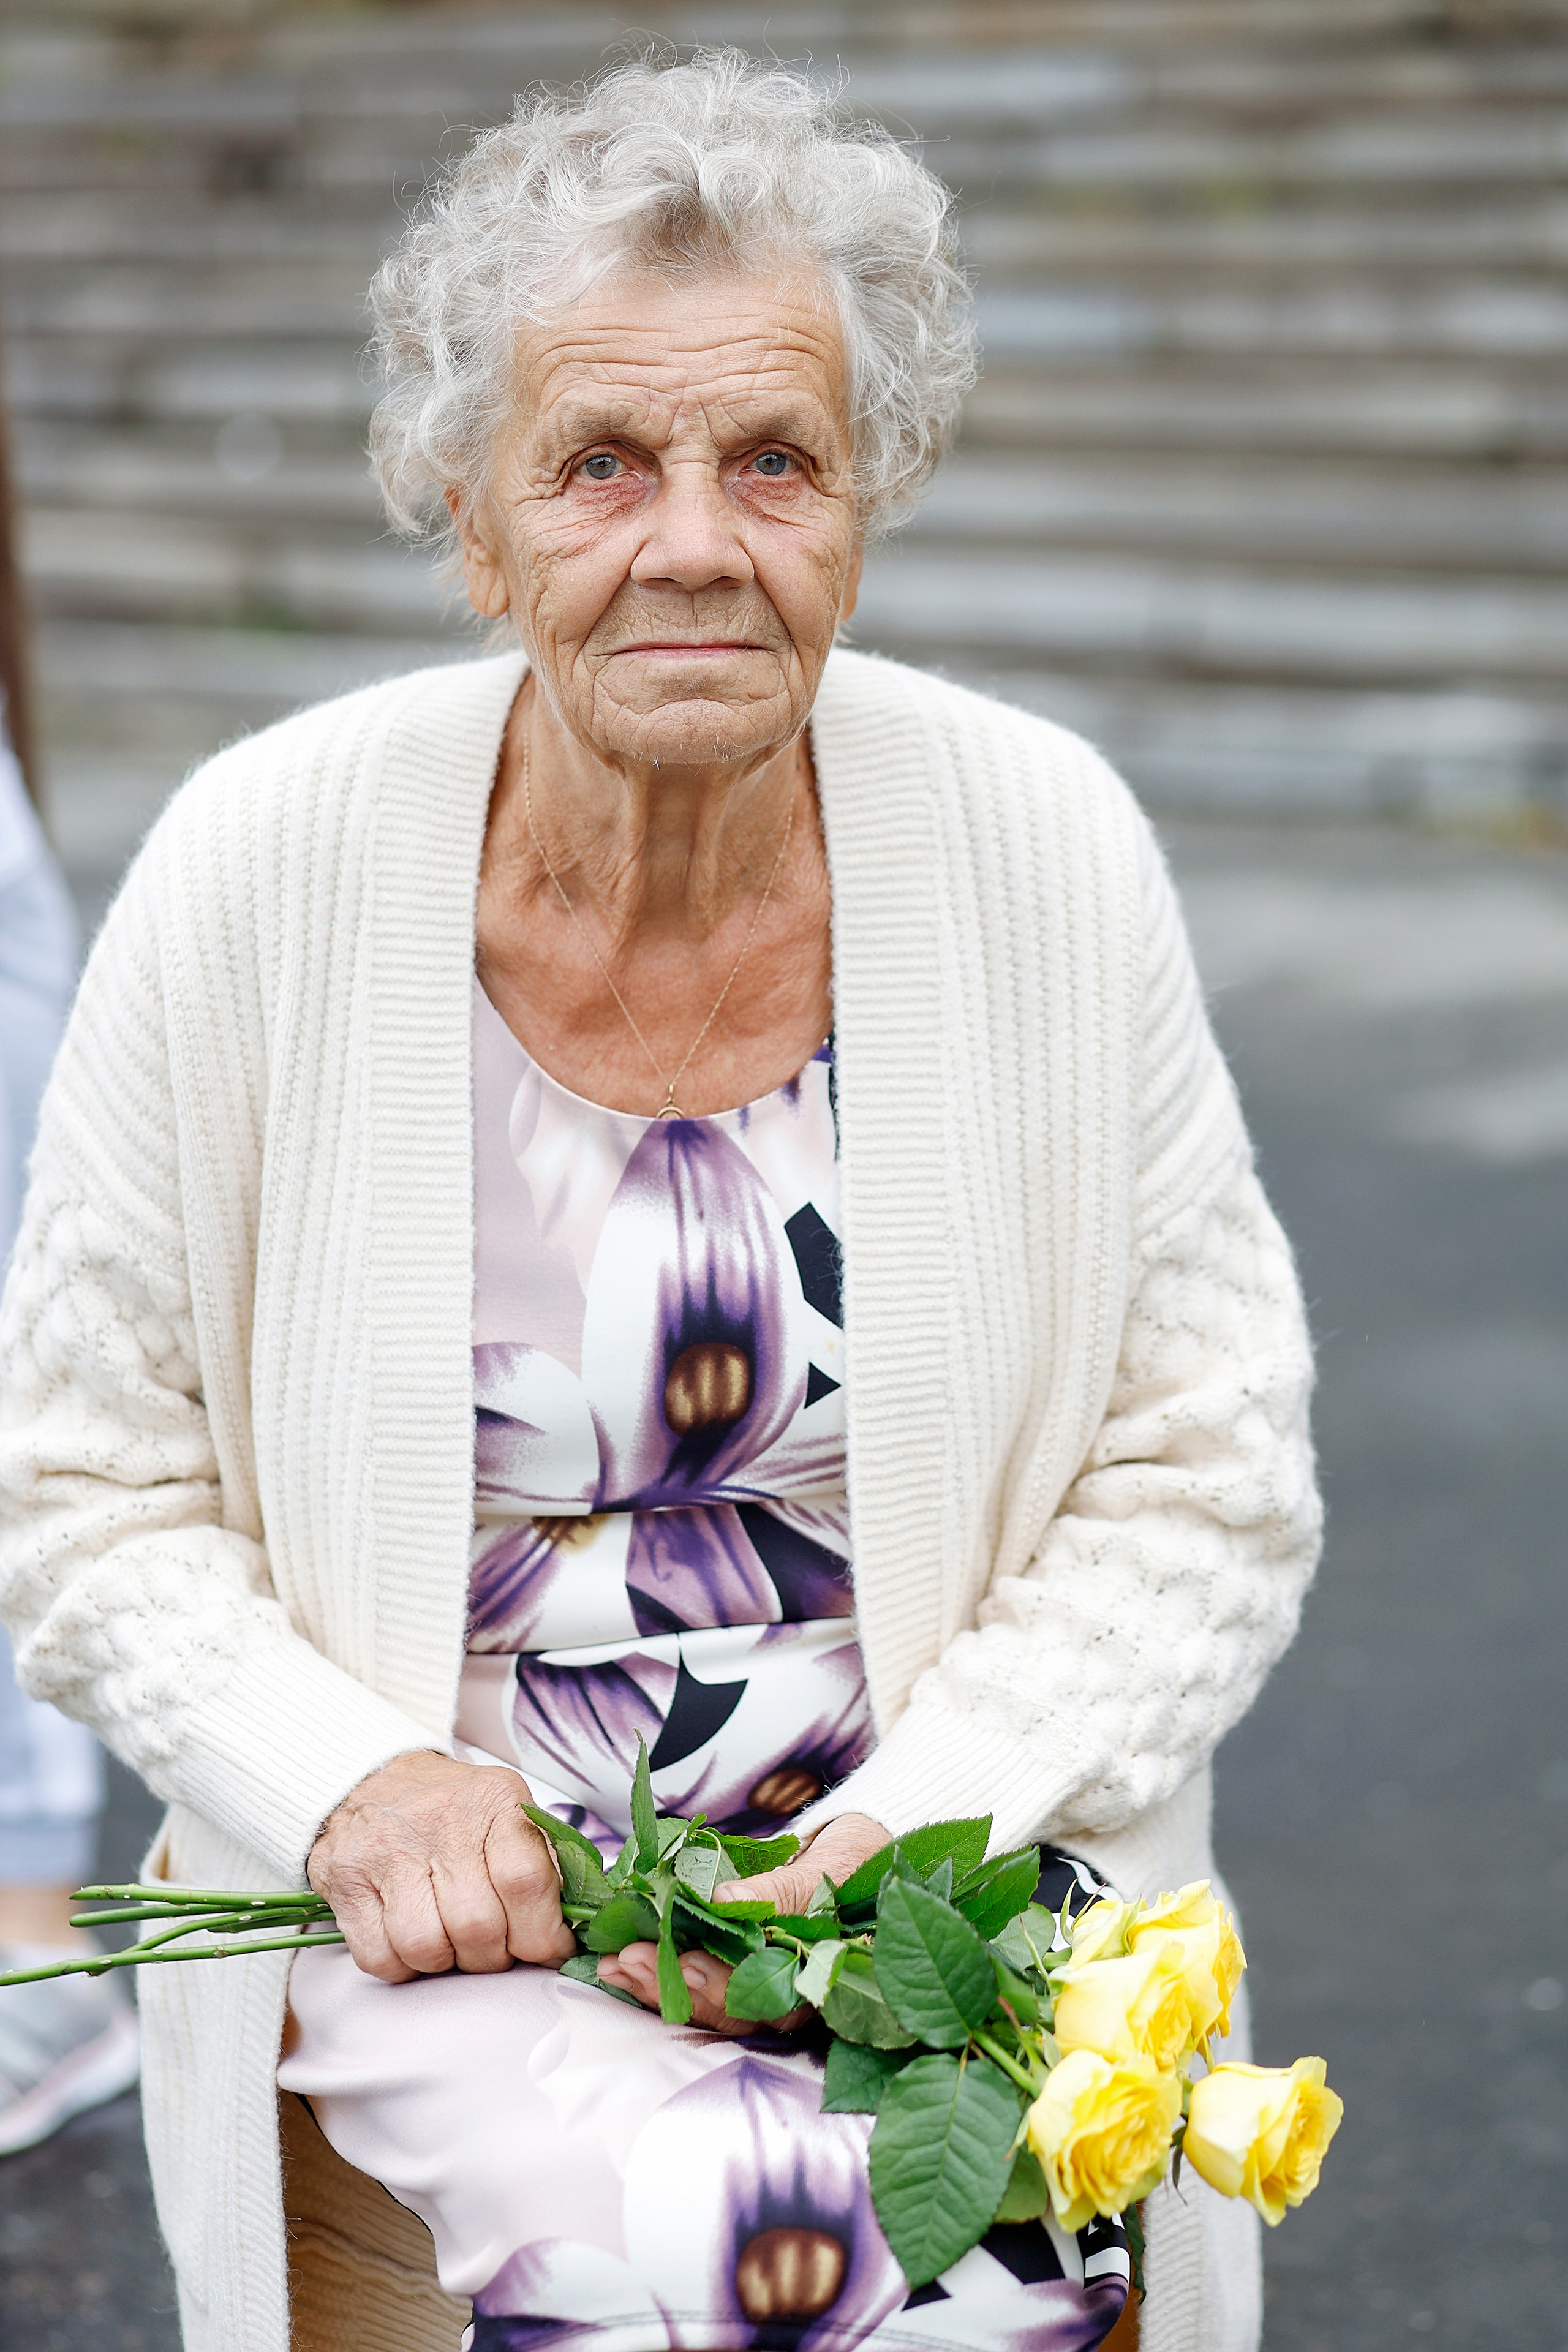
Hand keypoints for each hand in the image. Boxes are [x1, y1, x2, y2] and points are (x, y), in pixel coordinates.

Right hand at [307, 1750, 576, 1983]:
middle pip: (477, 1926)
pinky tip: (413, 1939)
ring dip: (447, 1962)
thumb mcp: (510, 1815)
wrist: (375, 1778)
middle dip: (494, 1956)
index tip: (548, 1949)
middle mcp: (438, 1819)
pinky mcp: (346, 1880)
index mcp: (494, 1799)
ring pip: (427, 1947)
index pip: (526, 1882)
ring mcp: (386, 1849)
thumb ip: (545, 1865)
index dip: (542, 1934)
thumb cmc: (455, 1810)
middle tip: (495, 1947)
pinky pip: (380, 1957)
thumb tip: (576, 1929)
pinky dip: (403, 1966)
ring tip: (452, 1939)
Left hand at [598, 1811, 890, 2033]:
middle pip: (732, 2009)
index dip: (724, 1986)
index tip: (684, 1963)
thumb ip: (782, 1892)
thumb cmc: (855, 1862)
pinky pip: (693, 1982)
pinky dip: (656, 1975)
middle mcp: (789, 1993)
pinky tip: (620, 1966)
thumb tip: (723, 1902)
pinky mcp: (734, 1968)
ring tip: (617, 1963)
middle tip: (635, 1960)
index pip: (770, 1999)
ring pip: (708, 2003)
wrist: (859, 1854)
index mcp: (821, 1980)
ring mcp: (760, 1983)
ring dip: (658, 1985)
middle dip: (677, 1986)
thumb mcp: (828, 1867)